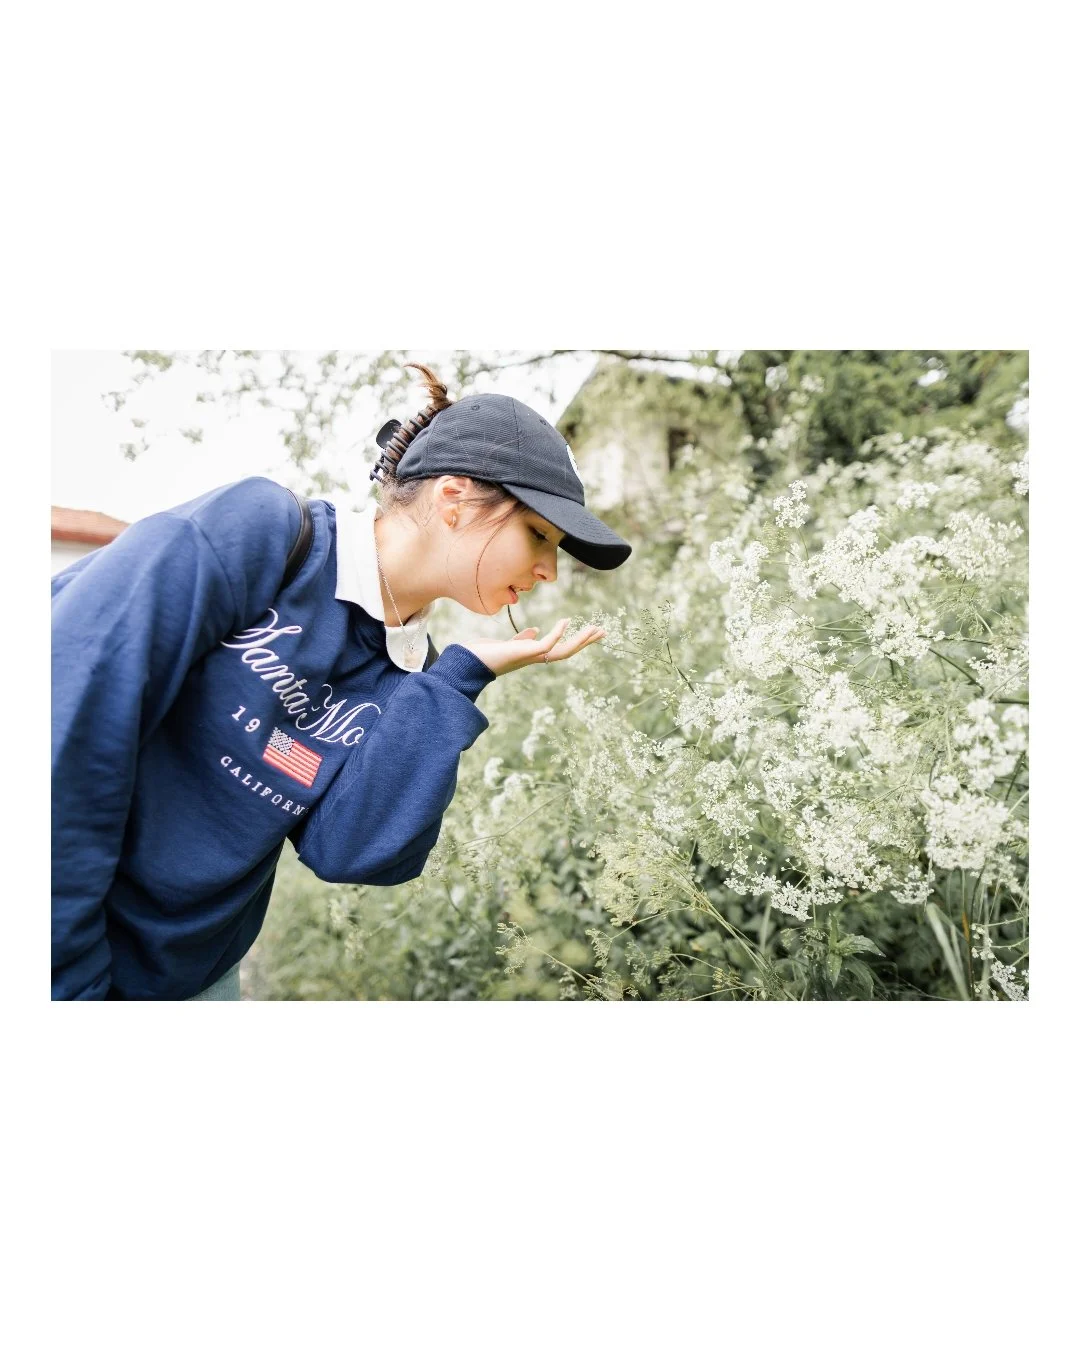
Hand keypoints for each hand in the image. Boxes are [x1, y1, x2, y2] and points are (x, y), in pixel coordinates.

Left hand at [458, 618, 605, 677]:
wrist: (466, 662)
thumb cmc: (484, 654)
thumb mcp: (508, 644)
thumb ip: (522, 640)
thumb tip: (534, 631)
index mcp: (532, 656)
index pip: (559, 648)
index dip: (575, 641)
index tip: (588, 631)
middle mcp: (534, 658)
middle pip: (567, 652)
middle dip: (585, 642)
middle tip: (602, 632)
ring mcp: (530, 657)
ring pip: (563, 652)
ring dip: (580, 641)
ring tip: (595, 630)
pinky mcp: (524, 654)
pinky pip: (547, 644)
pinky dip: (557, 634)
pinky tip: (566, 621)